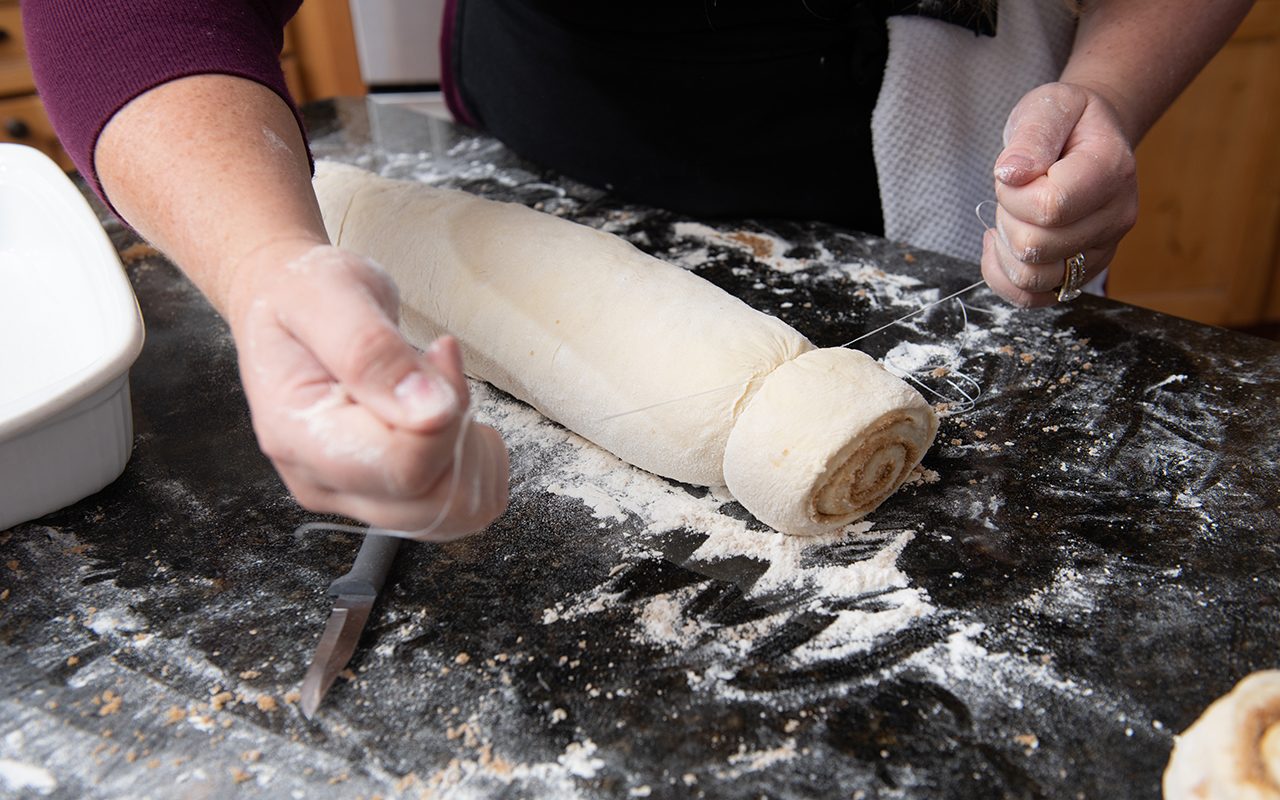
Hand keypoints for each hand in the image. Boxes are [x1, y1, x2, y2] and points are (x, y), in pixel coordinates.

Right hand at [225, 242, 508, 539]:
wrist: (285, 304)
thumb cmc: (302, 295)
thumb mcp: (328, 296)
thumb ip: (372, 352)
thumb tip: (430, 411)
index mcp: (300, 436)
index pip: (405, 467)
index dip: (446, 414)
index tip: (441, 352)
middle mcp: (322, 481)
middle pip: (434, 503)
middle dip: (462, 435)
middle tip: (438, 371)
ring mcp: (353, 495)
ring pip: (455, 512)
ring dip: (472, 452)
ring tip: (439, 393)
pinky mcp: (382, 496)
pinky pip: (459, 507)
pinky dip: (475, 465)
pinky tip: (449, 418)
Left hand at [982, 82, 1138, 306]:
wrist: (1089, 138)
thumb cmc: (1067, 122)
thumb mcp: (1048, 106)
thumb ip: (1032, 135)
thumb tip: (1011, 175)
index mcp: (1111, 170)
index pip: (1050, 207)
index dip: (1014, 194)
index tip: (1015, 171)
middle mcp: (1116, 217)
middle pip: (1037, 247)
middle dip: (1007, 217)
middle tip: (1016, 190)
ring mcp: (1101, 250)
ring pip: (1033, 278)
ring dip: (1007, 247)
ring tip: (1015, 215)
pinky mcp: (1082, 272)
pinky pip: (1032, 297)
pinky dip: (1003, 277)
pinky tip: (1001, 245)